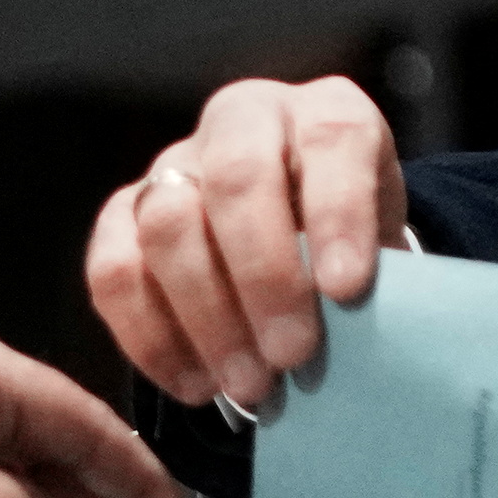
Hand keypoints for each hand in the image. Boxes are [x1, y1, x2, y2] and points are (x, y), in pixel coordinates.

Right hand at [87, 76, 407, 413]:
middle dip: (265, 275)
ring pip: (167, 224)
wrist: (302, 233)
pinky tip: (198, 386)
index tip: (347, 289)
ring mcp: (174, 164)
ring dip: (208, 317)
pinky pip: (113, 271)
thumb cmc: (352, 242)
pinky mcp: (122, 215)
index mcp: (324, 112)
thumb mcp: (385, 245)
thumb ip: (377, 277)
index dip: (338, 212)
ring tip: (251, 385)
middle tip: (293, 355)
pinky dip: (152, 338)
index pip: (332, 139)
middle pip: (237, 177)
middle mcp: (244, 120)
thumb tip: (365, 347)